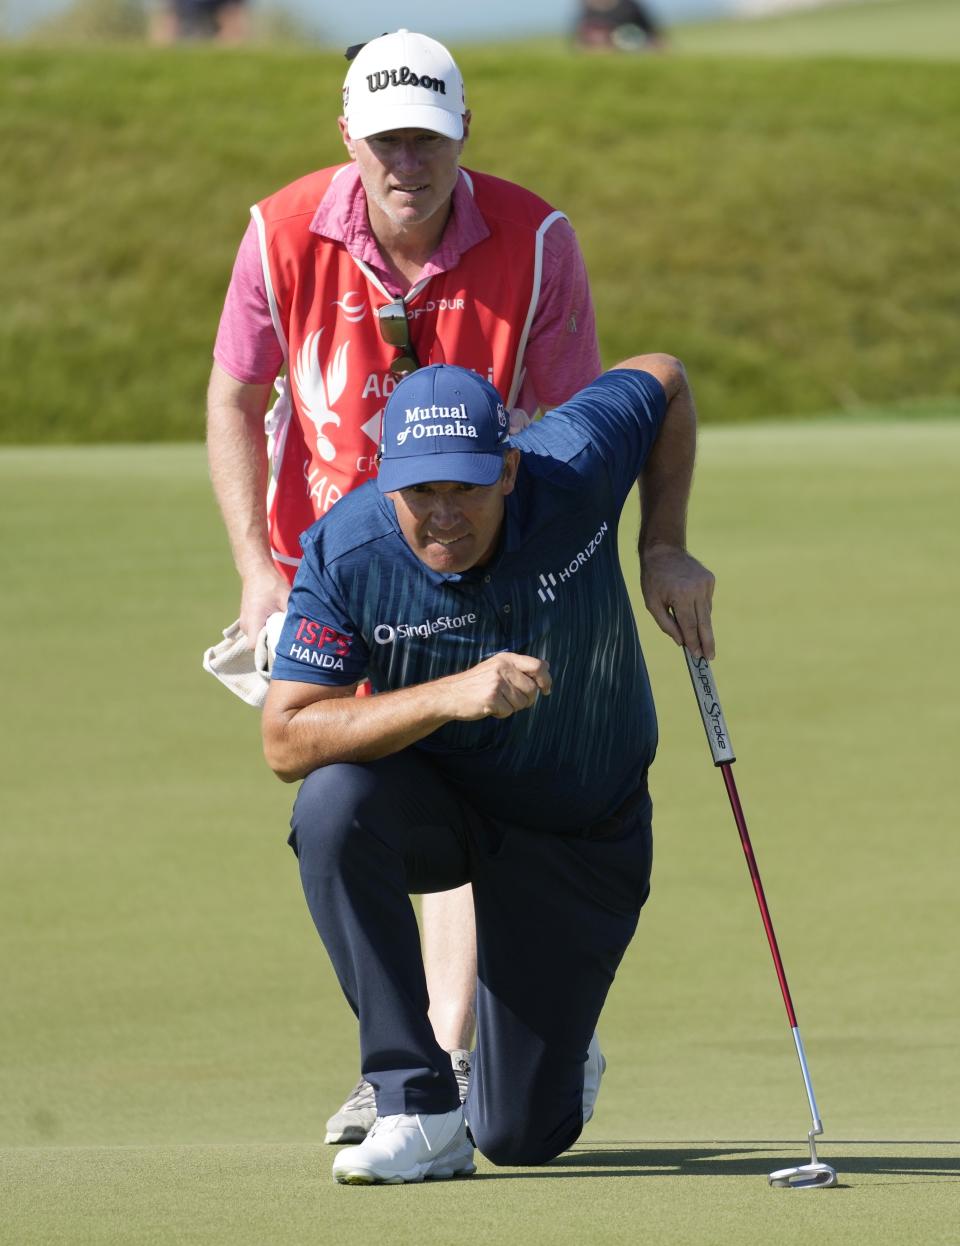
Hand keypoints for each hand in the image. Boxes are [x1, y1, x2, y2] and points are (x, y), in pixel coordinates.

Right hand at [239, 567, 290, 648]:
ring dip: (268, 638)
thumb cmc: (270, 584)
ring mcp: (244, 624)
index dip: (267, 651)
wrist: (256, 571)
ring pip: (257, 640)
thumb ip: (291, 615)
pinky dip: (265, 632)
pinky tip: (275, 626)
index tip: (281, 648)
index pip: (255, 647)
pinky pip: (256, 633)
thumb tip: (303, 629)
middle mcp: (246, 625)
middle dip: (271, 646)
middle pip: (257, 647)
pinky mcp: (247, 621)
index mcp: (254, 621)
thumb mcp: (286, 598)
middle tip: (287, 642)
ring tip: (281, 631)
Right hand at [439, 652, 551, 721]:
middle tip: (512, 700)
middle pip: (532, 689)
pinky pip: (508, 711)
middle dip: (527, 700)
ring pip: (522, 703)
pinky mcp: (491, 697)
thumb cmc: (476, 683)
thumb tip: (547, 665)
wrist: (450, 695)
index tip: (546, 690)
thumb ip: (521, 667)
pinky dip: (501, 714)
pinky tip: (489, 707)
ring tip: (497, 701)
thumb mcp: (498, 667)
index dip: (546, 680)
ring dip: (512, 707)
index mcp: (506, 658)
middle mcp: (502, 667)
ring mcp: (496, 682)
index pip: (537, 666)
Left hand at [641, 544, 715, 659]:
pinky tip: (693, 609)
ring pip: (707, 613)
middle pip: (704, 622)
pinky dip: (701, 610)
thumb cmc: (653, 578)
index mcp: (681, 595)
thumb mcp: (652, 603)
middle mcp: (697, 589)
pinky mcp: (710, 580)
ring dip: (703, 626)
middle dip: (707, 642)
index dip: (693, 642)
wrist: (664, 550)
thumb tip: (681, 642)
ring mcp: (706, 584)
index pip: (690, 625)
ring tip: (701, 638)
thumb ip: (666, 624)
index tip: (698, 656)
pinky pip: (707, 602)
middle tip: (711, 657)